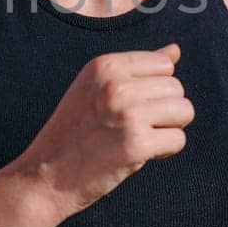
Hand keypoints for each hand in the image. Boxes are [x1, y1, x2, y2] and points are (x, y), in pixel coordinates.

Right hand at [12, 44, 192, 217]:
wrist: (43, 177)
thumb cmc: (73, 133)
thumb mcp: (96, 89)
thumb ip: (138, 69)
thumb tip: (175, 49)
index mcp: (104, 66)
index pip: (164, 64)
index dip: (155, 89)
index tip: (131, 107)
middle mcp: (115, 86)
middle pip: (176, 88)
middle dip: (164, 110)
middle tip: (133, 128)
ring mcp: (126, 115)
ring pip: (184, 111)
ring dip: (168, 129)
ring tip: (138, 139)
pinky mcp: (136, 145)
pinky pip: (178, 140)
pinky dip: (164, 151)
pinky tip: (139, 155)